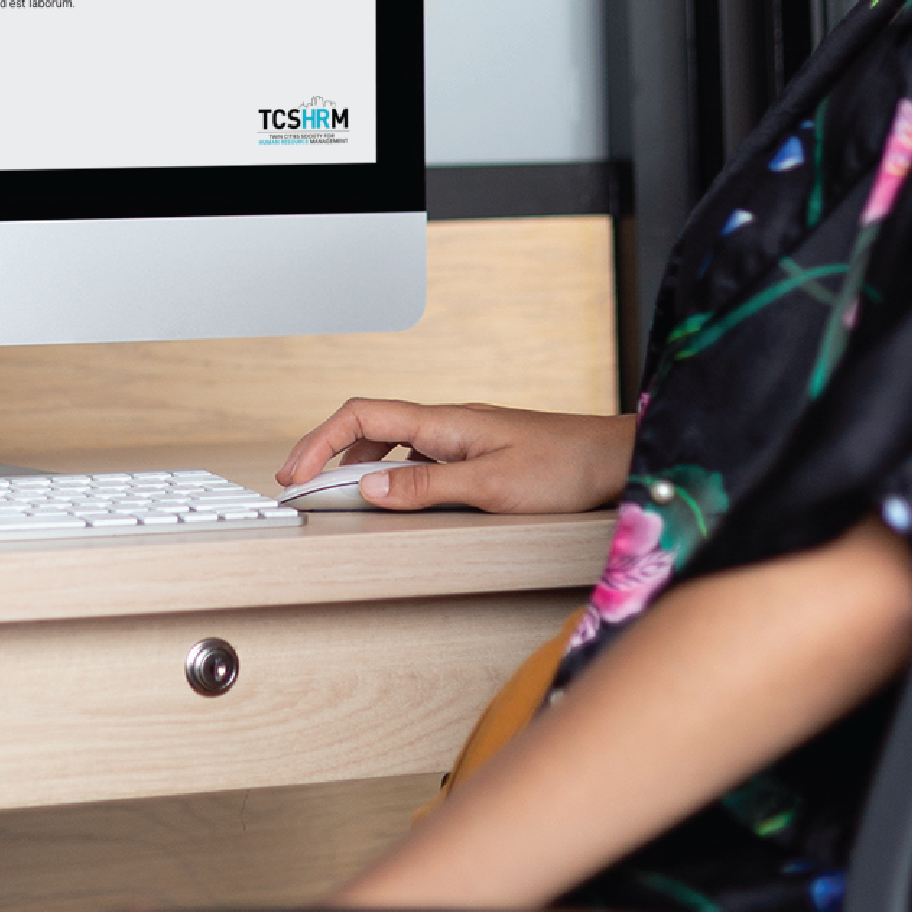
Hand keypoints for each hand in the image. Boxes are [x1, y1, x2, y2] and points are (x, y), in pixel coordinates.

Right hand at [276, 398, 634, 515]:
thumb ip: (427, 487)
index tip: (294, 474)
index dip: (317, 441)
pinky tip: (395, 495)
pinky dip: (391, 471)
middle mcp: (447, 423)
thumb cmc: (566, 468)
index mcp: (443, 422)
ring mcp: (461, 436)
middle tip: (303, 488)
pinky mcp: (476, 453)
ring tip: (340, 495)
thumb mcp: (492, 486)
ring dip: (357, 463)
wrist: (617, 459)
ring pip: (391, 440)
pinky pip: (417, 456)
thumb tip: (368, 486)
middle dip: (327, 453)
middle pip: (366, 425)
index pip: (359, 415)